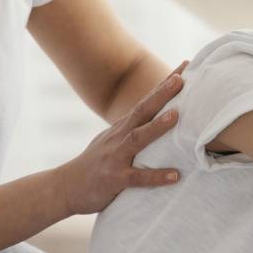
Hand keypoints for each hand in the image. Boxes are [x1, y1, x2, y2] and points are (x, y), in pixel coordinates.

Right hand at [56, 61, 186, 215]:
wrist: (66, 186)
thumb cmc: (97, 163)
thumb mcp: (114, 140)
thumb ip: (135, 129)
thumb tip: (161, 119)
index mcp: (122, 127)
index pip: (147, 100)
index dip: (165, 83)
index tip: (186, 65)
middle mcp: (119, 137)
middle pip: (142, 110)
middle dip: (162, 94)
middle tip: (181, 79)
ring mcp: (116, 157)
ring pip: (138, 139)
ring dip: (157, 127)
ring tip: (177, 116)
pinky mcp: (114, 179)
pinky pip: (137, 178)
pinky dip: (156, 176)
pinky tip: (175, 176)